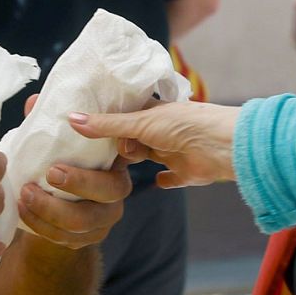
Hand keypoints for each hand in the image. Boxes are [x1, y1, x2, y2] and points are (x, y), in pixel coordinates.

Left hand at [16, 92, 133, 248]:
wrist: (53, 208)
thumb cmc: (58, 165)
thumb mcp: (55, 145)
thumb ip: (48, 124)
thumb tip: (34, 101)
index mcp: (115, 163)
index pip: (125, 154)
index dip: (112, 147)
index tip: (84, 138)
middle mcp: (116, 193)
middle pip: (109, 191)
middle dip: (78, 183)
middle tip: (50, 173)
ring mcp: (103, 220)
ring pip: (83, 222)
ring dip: (51, 209)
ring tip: (24, 194)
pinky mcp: (86, 240)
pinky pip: (67, 239)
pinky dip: (41, 226)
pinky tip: (23, 211)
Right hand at [68, 102, 239, 188]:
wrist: (224, 146)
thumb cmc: (185, 125)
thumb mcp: (140, 123)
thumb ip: (107, 125)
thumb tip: (71, 119)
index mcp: (152, 112)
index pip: (124, 115)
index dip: (106, 122)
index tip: (84, 131)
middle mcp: (161, 130)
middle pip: (134, 137)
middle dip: (118, 144)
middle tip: (93, 154)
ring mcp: (173, 150)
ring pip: (148, 155)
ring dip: (135, 159)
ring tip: (109, 168)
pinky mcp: (185, 172)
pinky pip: (171, 177)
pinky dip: (164, 180)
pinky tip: (155, 182)